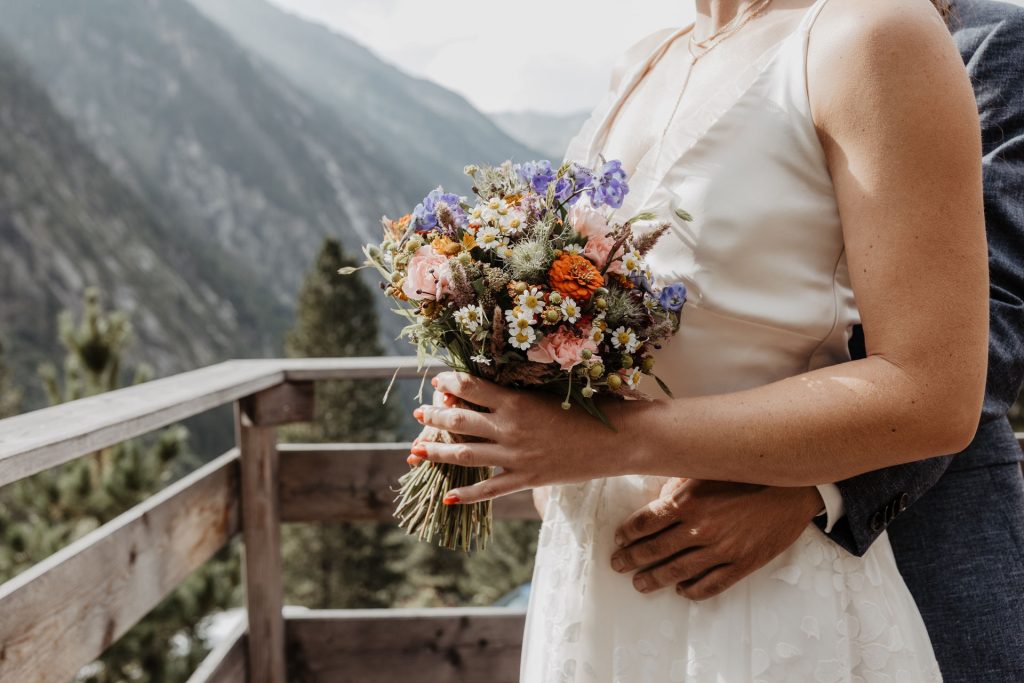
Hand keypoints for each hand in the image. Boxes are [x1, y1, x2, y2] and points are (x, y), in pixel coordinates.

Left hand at [409, 372, 612, 503]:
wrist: (618, 439)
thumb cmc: (591, 408)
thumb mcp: (554, 392)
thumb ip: (523, 392)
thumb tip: (497, 385)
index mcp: (517, 401)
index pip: (471, 388)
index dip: (450, 384)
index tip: (438, 382)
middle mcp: (510, 428)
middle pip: (460, 420)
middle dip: (434, 417)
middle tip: (418, 413)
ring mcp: (517, 456)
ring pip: (466, 454)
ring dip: (438, 451)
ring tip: (416, 451)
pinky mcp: (528, 478)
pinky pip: (490, 488)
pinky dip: (467, 494)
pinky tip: (448, 497)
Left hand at [610, 478, 823, 599]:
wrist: (793, 488)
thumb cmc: (748, 474)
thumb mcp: (706, 470)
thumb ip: (680, 485)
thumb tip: (659, 500)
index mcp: (687, 501)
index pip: (645, 521)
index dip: (628, 532)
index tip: (619, 538)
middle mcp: (699, 528)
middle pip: (654, 549)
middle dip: (632, 558)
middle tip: (618, 564)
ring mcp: (721, 549)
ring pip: (677, 571)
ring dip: (654, 578)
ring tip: (639, 583)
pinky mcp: (742, 564)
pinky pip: (711, 584)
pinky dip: (692, 590)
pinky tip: (681, 590)